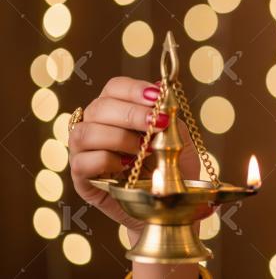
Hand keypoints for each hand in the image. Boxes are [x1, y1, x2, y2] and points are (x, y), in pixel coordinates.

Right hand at [68, 76, 200, 234]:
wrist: (170, 204)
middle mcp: (95, 127)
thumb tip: (162, 86)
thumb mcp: (177, 138)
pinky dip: (107, 160)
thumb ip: (168, 114)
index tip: (157, 99)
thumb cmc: (171, 167)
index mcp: (117, 111)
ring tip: (145, 149)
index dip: (134, 90)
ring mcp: (84, 153)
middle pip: (99, 107)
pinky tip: (128, 165)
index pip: (114, 88)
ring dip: (119, 138)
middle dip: (132, 114)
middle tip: (158, 124)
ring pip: (85, 133)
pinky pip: (82, 162)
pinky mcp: (82, 179)